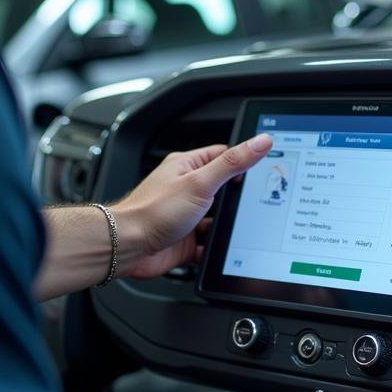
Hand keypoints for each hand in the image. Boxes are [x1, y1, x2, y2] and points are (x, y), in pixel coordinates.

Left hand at [111, 133, 272, 278]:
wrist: (128, 247)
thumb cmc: (153, 211)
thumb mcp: (201, 182)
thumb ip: (232, 163)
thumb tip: (260, 142)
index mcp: (186, 167)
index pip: (222, 156)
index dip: (242, 161)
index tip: (263, 165)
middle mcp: (185, 189)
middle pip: (222, 190)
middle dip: (235, 199)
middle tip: (252, 202)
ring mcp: (185, 216)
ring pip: (216, 220)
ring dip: (224, 227)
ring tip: (232, 228)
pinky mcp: (183, 240)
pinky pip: (206, 244)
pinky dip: (213, 248)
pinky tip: (217, 249)